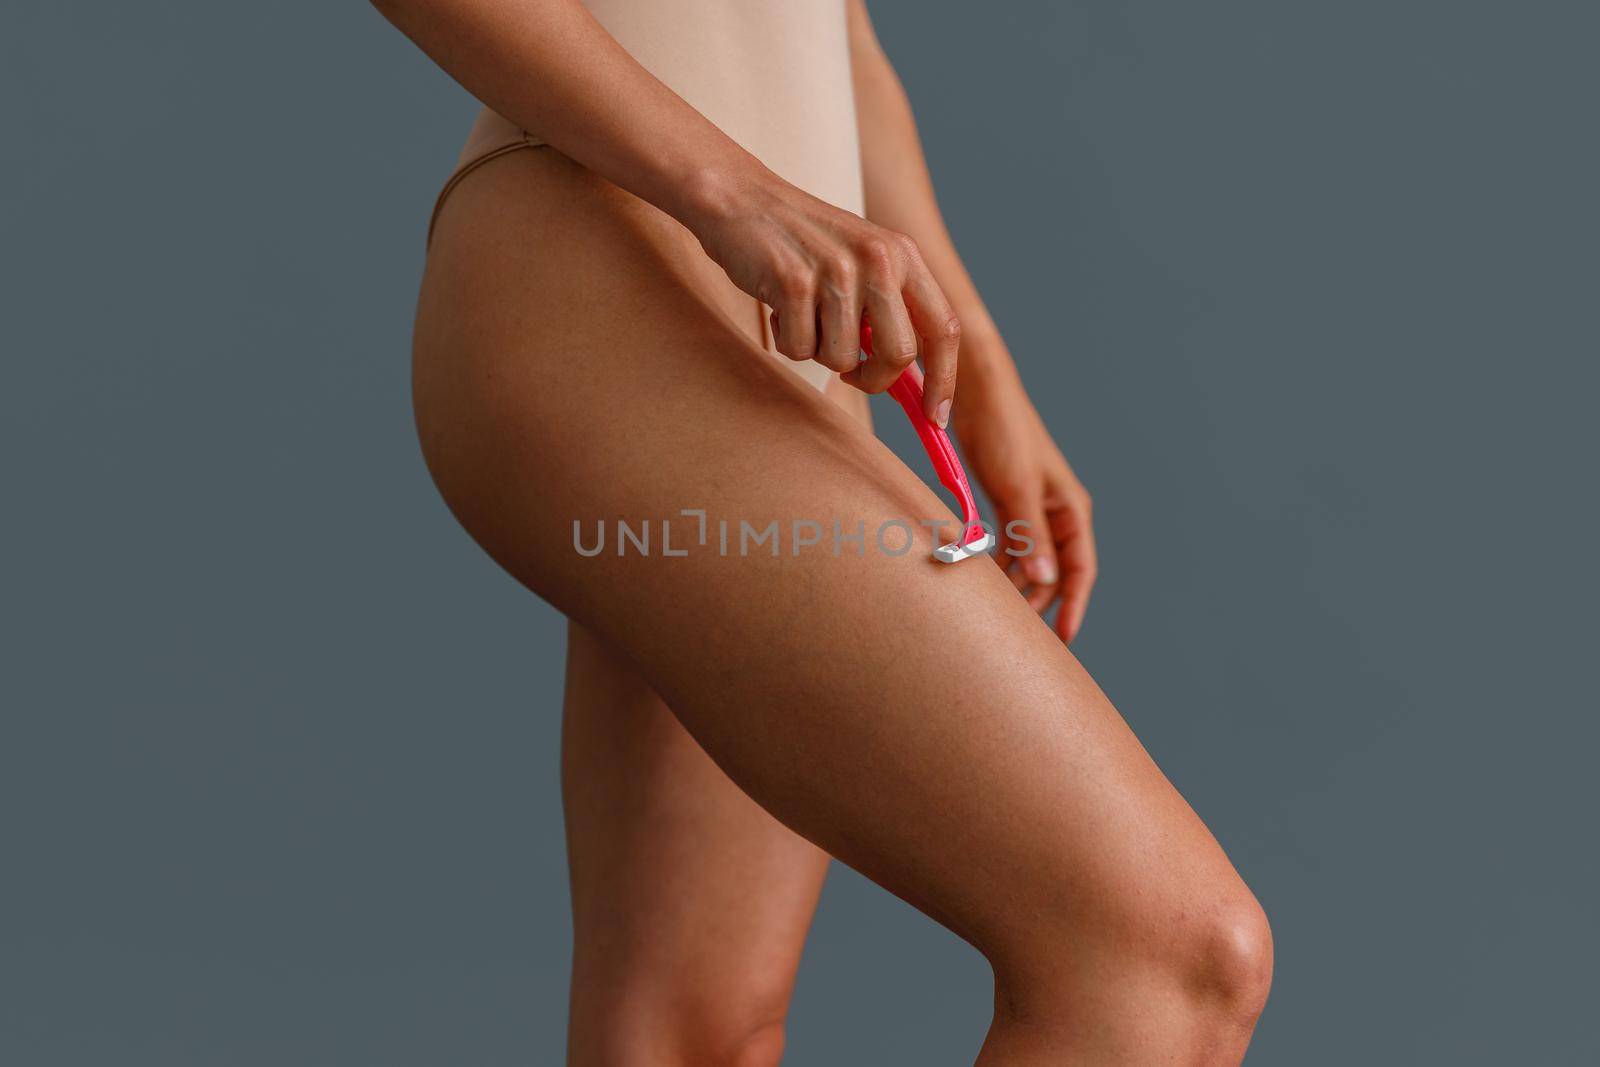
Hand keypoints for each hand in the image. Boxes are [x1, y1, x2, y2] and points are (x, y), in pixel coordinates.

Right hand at [682, 167, 962, 425]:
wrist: (740, 198)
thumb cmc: (802, 243)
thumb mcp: (861, 263)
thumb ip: (892, 311)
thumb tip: (916, 384)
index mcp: (903, 254)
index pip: (943, 328)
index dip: (944, 379)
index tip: (936, 418)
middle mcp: (878, 258)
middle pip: (899, 355)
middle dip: (873, 379)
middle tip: (851, 373)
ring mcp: (836, 270)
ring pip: (842, 359)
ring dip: (816, 349)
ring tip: (802, 312)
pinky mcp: (794, 281)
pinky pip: (798, 348)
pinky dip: (784, 338)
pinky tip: (777, 303)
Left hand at [953, 353, 1096, 642]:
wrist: (977, 394)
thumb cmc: (1004, 434)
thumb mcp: (1018, 489)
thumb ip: (1032, 536)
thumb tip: (1046, 581)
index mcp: (1071, 510)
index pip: (1080, 569)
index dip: (1073, 605)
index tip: (1062, 639)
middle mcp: (1055, 513)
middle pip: (1054, 571)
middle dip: (1040, 601)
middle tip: (1020, 635)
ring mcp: (1029, 509)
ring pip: (1029, 561)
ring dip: (1016, 585)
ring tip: (998, 613)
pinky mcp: (1004, 502)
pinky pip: (1008, 545)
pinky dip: (999, 564)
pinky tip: (982, 580)